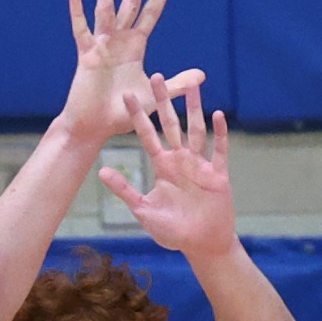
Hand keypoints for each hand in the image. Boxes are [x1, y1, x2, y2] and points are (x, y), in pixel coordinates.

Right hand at [58, 0, 203, 140]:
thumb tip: (202, 75)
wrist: (95, 127)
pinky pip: (81, 32)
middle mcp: (118, 41)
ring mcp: (100, 46)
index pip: (150, 14)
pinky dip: (77, 14)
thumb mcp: (155, 96)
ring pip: (105, 10)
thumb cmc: (121, 113)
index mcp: (135, 47)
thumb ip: (177, 84)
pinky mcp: (86, 57)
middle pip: (130, 4)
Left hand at [100, 76, 235, 257]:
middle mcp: (180, 160)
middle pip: (171, 124)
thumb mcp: (144, 210)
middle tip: (157, 76)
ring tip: (193, 85)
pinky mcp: (218, 174)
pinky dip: (220, 133)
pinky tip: (218, 114)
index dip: (138, 116)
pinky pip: (219, 150)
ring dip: (195, 108)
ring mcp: (200, 165)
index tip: (127, 95)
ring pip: (197, 130)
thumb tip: (101, 170)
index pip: (147, 135)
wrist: (201, 245)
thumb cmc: (172, 231)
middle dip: (164, 101)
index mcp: (162, 166)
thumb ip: (125, 190)